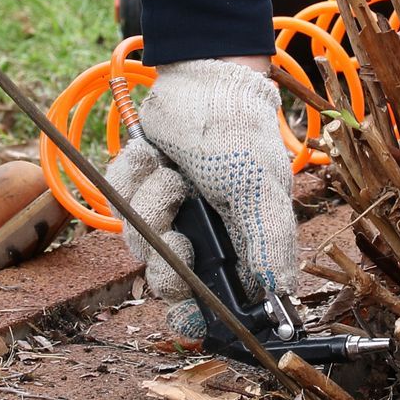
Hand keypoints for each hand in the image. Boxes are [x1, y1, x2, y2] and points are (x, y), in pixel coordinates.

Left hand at [102, 59, 296, 337]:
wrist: (204, 81)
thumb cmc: (240, 135)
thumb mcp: (261, 190)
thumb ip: (269, 242)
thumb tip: (281, 292)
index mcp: (236, 244)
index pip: (214, 301)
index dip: (197, 317)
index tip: (187, 318)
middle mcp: (200, 235)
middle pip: (169, 281)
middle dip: (168, 262)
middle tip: (175, 239)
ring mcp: (166, 212)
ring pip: (139, 241)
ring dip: (153, 204)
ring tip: (172, 174)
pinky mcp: (137, 188)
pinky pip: (119, 205)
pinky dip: (134, 178)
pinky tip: (154, 157)